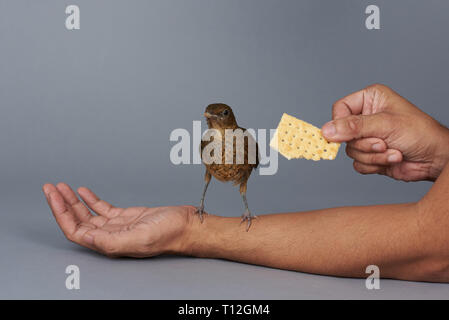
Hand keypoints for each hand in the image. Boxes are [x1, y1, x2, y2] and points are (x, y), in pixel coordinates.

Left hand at [42, 183, 193, 256]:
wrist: (187, 225)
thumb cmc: (169, 233)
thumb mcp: (140, 237)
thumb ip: (111, 240)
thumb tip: (83, 237)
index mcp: (110, 244)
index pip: (75, 231)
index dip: (61, 214)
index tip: (53, 196)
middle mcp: (110, 236)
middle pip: (78, 221)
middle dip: (62, 204)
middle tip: (51, 187)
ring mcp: (117, 226)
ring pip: (88, 214)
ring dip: (73, 201)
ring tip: (62, 187)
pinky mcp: (126, 216)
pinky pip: (102, 208)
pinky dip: (91, 199)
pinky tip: (83, 191)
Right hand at [322, 84, 448, 180]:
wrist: (435, 158)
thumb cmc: (419, 133)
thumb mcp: (384, 125)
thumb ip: (353, 127)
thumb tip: (326, 131)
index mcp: (369, 100)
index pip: (340, 109)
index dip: (341, 123)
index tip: (348, 134)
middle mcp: (366, 117)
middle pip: (343, 134)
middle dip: (364, 143)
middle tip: (383, 142)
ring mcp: (367, 137)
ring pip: (350, 151)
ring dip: (372, 155)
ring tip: (392, 150)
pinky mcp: (369, 155)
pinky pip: (357, 164)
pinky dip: (374, 164)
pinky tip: (391, 159)